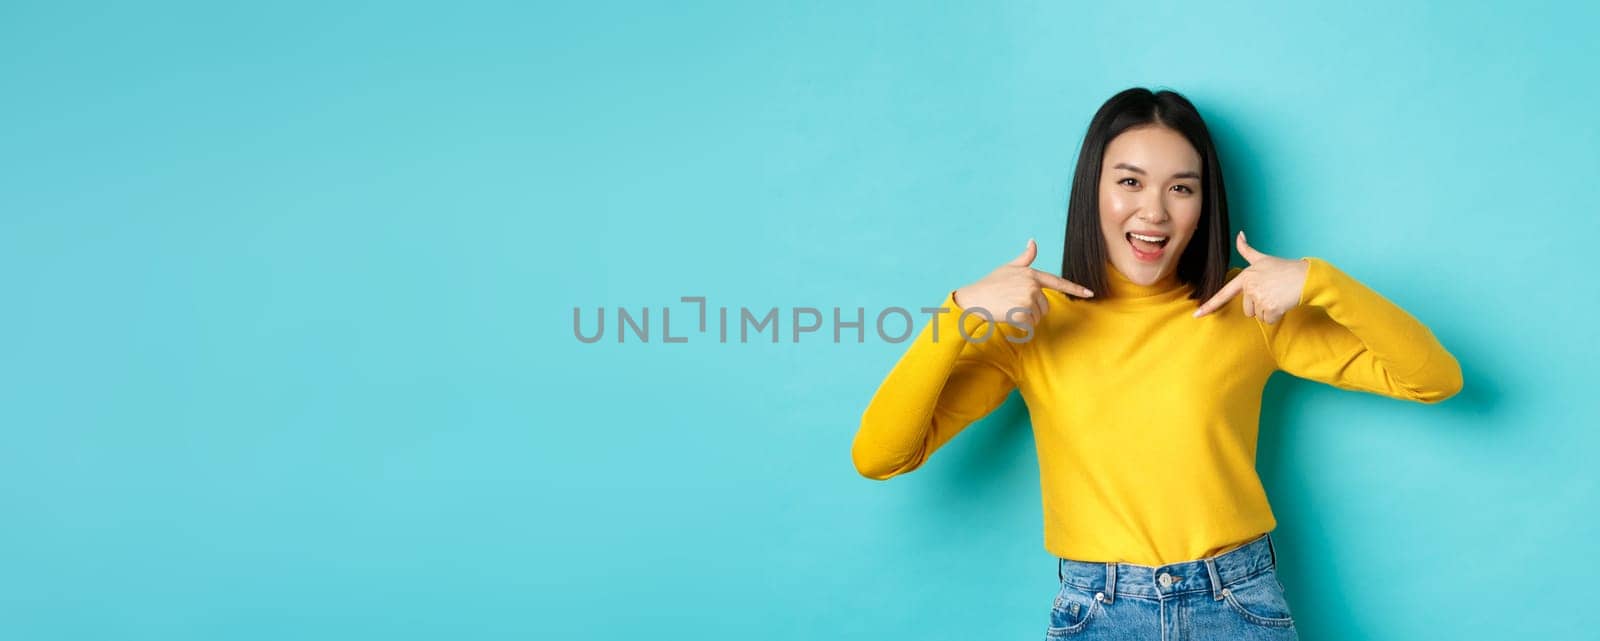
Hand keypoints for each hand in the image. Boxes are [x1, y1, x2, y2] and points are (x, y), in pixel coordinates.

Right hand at [954, 239, 1094, 328]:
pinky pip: (1030, 326)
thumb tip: (1033, 242)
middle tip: (1013, 304)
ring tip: (1009, 309)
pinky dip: (1021, 327)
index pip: (1058, 282)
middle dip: (1032, 310)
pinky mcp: (1022, 312)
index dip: (1075, 288)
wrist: (974, 299)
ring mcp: (1027, 299)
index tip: (1090, 293)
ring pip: (1038, 318)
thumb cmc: (990, 284)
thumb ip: (1025, 258)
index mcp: (1032, 274)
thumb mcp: (1008, 268)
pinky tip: (1008, 317)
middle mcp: (1032, 285)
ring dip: (1026, 319)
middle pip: (1045, 307)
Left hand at [1191, 231, 1308, 323]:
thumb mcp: (1263, 258)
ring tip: (1278, 296)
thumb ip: (1247, 250)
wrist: (1306, 277)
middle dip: (1259, 305)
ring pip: (1258, 316)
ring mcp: (1260, 297)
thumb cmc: (1285, 269)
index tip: (1197, 314)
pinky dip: (1277, 315)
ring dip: (1269, 310)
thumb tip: (1239, 234)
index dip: (1210, 305)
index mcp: (1246, 276)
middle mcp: (1250, 287)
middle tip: (1272, 293)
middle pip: (1247, 309)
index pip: (1224, 293)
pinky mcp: (1271, 307)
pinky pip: (1268, 320)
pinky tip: (1283, 303)